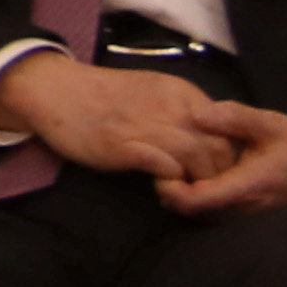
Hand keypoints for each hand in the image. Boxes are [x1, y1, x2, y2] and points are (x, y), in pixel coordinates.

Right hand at [0, 47, 237, 184]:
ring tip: (188, 195)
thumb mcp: (151, 91)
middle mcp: (170, 106)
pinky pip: (166, 167)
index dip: (228, 156)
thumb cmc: (103, 95)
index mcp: (180, 92)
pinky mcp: (126, 146)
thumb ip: (179, 110)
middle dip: (219, 175)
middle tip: (207, 191)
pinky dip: (172, 183)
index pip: (226, 127)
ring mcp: (148, 125)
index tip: (218, 172)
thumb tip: (205, 137)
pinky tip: (164, 190)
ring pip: (197, 158)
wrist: (59, 91)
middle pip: (218, 146)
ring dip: (198, 183)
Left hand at [153, 93, 286, 216]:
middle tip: (160, 156)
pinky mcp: (242, 207)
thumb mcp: (272, 124)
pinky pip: (210, 205)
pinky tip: (193, 164)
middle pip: (188, 210)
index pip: (195, 201)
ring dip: (180, 189)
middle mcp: (239, 206)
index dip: (169, 187)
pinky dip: (195, 189)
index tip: (159, 164)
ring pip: (197, 210)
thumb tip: (196, 115)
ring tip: (173, 158)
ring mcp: (240, 210)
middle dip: (168, 187)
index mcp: (245, 186)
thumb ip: (234, 118)